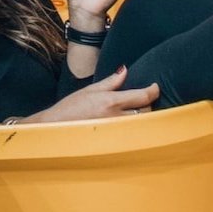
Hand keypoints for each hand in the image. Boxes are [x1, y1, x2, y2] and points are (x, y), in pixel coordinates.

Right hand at [23, 67, 159, 123]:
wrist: (57, 127)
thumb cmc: (71, 107)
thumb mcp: (91, 90)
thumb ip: (111, 81)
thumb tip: (125, 70)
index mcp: (111, 101)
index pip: (142, 96)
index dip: (153, 90)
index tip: (155, 86)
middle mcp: (116, 117)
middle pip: (146, 110)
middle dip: (147, 103)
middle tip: (143, 98)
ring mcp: (116, 131)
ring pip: (141, 123)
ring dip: (143, 116)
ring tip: (138, 110)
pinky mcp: (114, 141)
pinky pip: (133, 133)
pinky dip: (135, 127)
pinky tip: (131, 123)